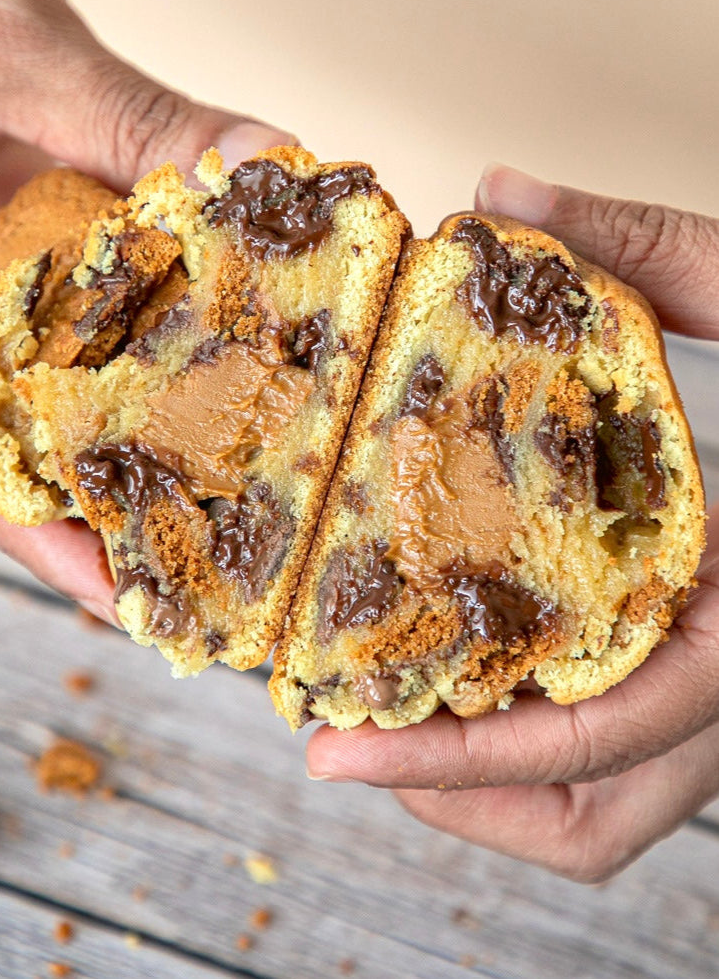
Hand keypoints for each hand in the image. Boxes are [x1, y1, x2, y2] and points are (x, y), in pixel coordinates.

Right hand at [0, 0, 293, 622]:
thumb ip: (123, 117)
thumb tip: (267, 164)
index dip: (36, 534)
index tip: (115, 597)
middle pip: (32, 439)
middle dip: (116, 509)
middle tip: (212, 575)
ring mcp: (6, 269)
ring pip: (83, 375)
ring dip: (160, 429)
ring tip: (249, 494)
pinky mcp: (56, 229)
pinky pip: (123, 294)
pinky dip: (186, 322)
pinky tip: (251, 351)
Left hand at [306, 164, 718, 880]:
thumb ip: (649, 245)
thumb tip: (497, 191)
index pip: (608, 730)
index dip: (465, 754)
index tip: (332, 749)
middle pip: (591, 817)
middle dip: (455, 793)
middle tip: (342, 739)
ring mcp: (717, 693)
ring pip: (604, 819)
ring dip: (484, 792)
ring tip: (382, 723)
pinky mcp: (694, 669)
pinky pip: (611, 766)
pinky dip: (521, 750)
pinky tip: (452, 671)